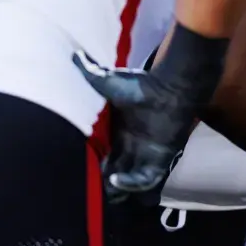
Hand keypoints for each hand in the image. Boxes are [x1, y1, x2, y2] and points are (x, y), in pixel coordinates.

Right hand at [75, 51, 197, 202]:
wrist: (172, 85)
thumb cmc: (141, 84)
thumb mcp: (109, 81)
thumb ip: (90, 73)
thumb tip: (74, 54)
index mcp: (120, 137)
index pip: (106, 163)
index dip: (95, 171)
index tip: (80, 172)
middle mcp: (134, 149)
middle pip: (117, 179)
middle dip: (106, 188)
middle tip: (94, 187)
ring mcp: (148, 155)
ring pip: (133, 186)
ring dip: (120, 191)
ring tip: (105, 188)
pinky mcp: (163, 157)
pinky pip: (147, 180)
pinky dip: (133, 184)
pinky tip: (117, 180)